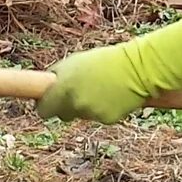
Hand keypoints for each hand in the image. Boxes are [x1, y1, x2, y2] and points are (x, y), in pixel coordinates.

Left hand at [38, 20, 181, 124]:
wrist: (137, 69)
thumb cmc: (105, 61)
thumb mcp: (76, 61)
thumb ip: (58, 76)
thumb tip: (45, 84)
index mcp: (64, 88)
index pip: (44, 110)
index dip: (45, 106)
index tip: (47, 102)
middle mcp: (75, 103)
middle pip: (63, 115)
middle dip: (67, 106)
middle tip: (78, 93)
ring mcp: (91, 114)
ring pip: (82, 115)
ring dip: (87, 106)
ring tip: (101, 88)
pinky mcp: (107, 120)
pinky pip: (99, 117)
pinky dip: (104, 110)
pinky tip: (113, 96)